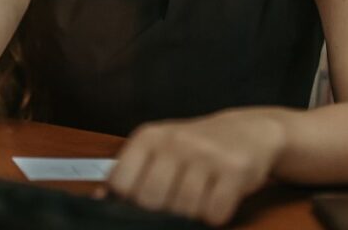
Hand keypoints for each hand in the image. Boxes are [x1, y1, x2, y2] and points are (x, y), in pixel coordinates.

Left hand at [106, 109, 285, 225]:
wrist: (248, 131)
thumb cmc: (195, 147)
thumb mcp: (159, 150)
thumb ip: (131, 174)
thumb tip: (99, 199)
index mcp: (149, 137)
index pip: (121, 182)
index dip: (128, 202)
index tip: (141, 203)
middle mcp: (175, 141)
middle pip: (150, 200)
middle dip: (160, 212)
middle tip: (173, 203)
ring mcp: (205, 154)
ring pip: (184, 208)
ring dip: (191, 214)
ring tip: (197, 199)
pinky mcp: (234, 170)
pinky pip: (214, 212)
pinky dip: (215, 215)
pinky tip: (217, 198)